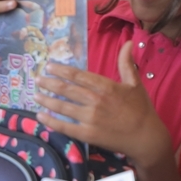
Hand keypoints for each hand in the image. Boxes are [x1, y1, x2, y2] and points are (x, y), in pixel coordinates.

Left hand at [35, 41, 170, 167]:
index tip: (49, 66)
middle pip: (66, 90)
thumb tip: (127, 42)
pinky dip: (50, 121)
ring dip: (46, 100)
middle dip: (49, 84)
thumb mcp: (135, 83)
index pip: (78, 76)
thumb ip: (126, 63)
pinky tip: (40, 116)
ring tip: (35, 95)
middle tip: (37, 79)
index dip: (61, 70)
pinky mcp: (87, 134)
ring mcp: (90, 119)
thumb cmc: (141, 109)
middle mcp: (96, 101)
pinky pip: (64, 127)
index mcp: (106, 87)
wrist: (146, 137)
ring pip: (62, 107)